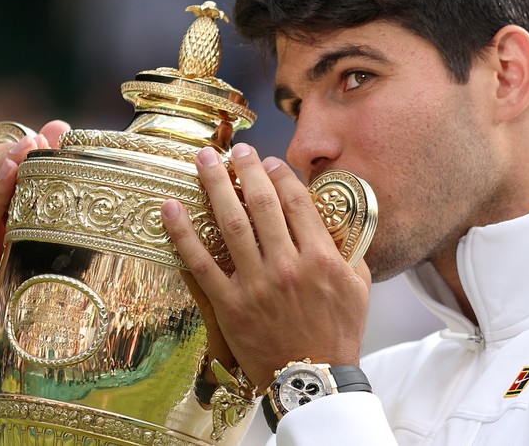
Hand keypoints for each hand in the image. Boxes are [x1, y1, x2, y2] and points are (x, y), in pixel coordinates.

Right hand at [0, 120, 69, 357]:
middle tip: (46, 142)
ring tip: (37, 151)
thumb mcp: (20, 223)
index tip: (38, 138)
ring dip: (7, 169)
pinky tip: (17, 175)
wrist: (8, 336)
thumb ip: (30, 178)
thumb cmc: (16, 275)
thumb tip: (57, 127)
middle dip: (9, 155)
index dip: (2, 147)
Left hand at [161, 143, 371, 389]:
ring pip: (231, 225)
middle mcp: (287, 266)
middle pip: (262, 205)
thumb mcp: (358, 287)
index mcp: (320, 258)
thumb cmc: (337, 332)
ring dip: (214, 188)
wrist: (313, 379)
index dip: (281, 175)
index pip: (296, 203)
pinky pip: (201, 264)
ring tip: (202, 160)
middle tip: (234, 150)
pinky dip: (183, 234)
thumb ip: (347, 248)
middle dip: (246, 170)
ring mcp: (255, 285)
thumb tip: (335, 216)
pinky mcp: (229, 305)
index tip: (269, 161)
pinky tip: (170, 208)